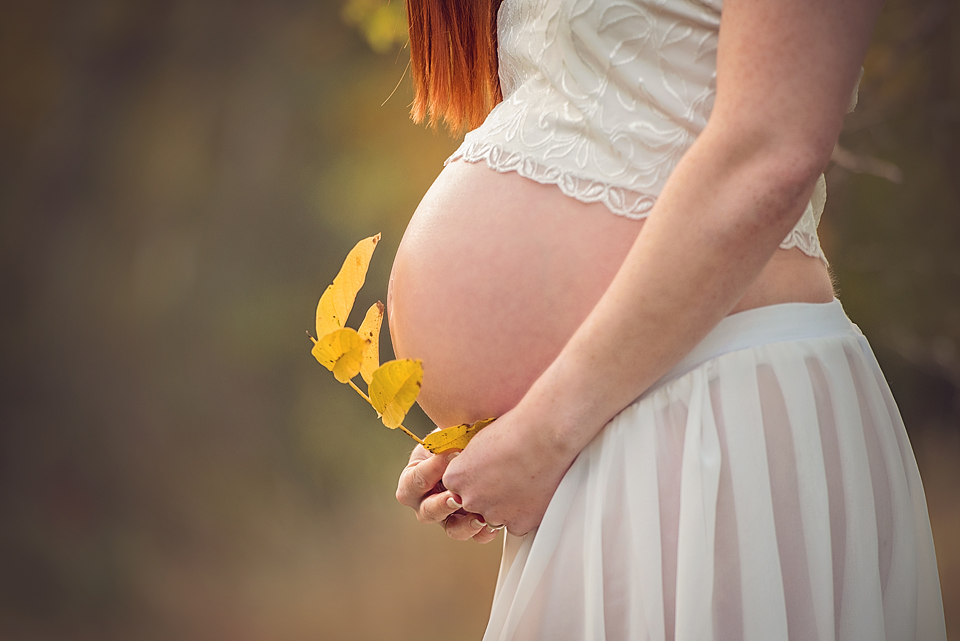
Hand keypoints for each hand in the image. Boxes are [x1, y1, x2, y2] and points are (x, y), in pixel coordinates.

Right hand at [395, 445, 501, 542]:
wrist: (477, 447)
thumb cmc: (457, 437)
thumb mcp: (446, 434)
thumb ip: (446, 440)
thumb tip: (455, 447)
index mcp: (414, 477)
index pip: (413, 481)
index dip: (430, 471)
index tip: (449, 456)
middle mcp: (427, 501)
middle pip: (427, 512)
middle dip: (442, 505)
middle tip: (456, 497)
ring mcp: (448, 515)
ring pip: (452, 530)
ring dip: (465, 525)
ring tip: (479, 517)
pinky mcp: (469, 523)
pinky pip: (476, 535)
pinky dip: (486, 531)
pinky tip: (495, 522)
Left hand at [441, 402, 579, 536]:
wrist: (545, 435)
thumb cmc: (515, 429)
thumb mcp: (479, 440)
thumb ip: (470, 461)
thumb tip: (474, 468)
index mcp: (455, 478)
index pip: (458, 486)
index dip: (475, 477)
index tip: (488, 469)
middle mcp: (469, 499)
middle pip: (476, 503)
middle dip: (489, 493)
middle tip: (508, 475)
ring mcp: (493, 514)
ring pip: (496, 515)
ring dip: (507, 504)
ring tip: (523, 480)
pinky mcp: (517, 523)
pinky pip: (517, 523)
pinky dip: (525, 512)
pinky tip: (533, 491)